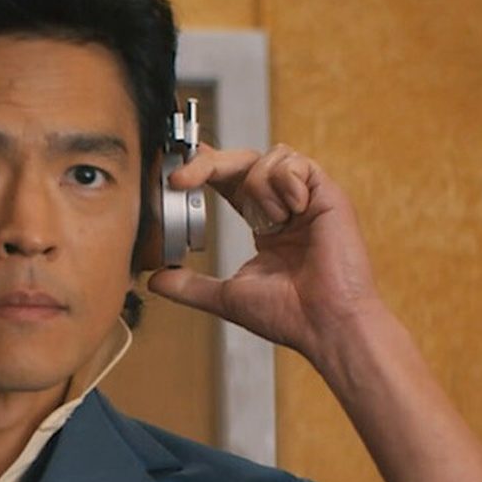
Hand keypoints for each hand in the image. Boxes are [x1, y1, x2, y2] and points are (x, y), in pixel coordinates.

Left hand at [147, 144, 386, 363]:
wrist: (325, 324)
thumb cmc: (288, 315)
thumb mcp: (226, 296)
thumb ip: (190, 285)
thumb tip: (154, 280)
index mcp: (264, 223)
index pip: (228, 182)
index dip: (202, 171)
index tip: (174, 178)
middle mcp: (284, 205)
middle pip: (242, 161)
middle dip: (209, 164)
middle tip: (183, 179)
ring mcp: (306, 198)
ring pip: (267, 158)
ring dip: (257, 189)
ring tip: (274, 223)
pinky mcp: (326, 193)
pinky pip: (295, 164)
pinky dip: (285, 184)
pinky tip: (293, 212)